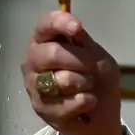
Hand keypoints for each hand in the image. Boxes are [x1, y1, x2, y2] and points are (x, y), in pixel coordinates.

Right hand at [22, 11, 123, 134]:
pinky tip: (88, 101)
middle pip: (51, 54)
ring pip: (59, 80)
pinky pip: (66, 103)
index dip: (60, 23)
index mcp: (45, 40)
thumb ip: (84, 44)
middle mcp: (33, 60)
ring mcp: (33, 85)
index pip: (46, 25)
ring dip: (83, 82)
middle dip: (79, 60)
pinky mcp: (41, 109)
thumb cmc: (96, 77)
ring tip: (89, 85)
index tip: (78, 27)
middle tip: (92, 66)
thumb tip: (75, 30)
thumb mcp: (97, 56)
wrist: (101, 111)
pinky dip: (85, 102)